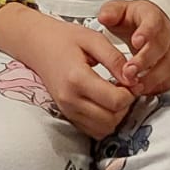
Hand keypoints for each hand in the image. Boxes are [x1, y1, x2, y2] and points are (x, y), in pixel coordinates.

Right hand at [0, 5, 135, 139]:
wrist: (36, 44)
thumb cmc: (64, 38)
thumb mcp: (93, 39)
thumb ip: (115, 59)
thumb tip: (133, 79)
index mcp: (77, 78)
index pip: (115, 101)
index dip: (130, 93)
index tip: (131, 81)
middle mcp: (70, 99)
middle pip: (111, 120)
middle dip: (125, 107)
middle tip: (125, 88)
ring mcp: (67, 110)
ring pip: (103, 129)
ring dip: (116, 116)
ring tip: (115, 95)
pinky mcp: (67, 115)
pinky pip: (93, 130)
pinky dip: (104, 121)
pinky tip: (104, 102)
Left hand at [97, 0, 169, 95]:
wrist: (144, 27)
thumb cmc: (131, 20)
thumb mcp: (118, 10)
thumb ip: (111, 12)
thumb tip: (104, 16)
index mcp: (153, 17)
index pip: (154, 23)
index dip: (146, 32)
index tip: (136, 42)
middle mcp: (167, 34)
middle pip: (161, 48)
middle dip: (145, 62)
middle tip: (128, 72)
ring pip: (168, 67)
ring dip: (151, 78)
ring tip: (133, 85)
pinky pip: (169, 80)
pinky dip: (156, 87)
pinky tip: (142, 90)